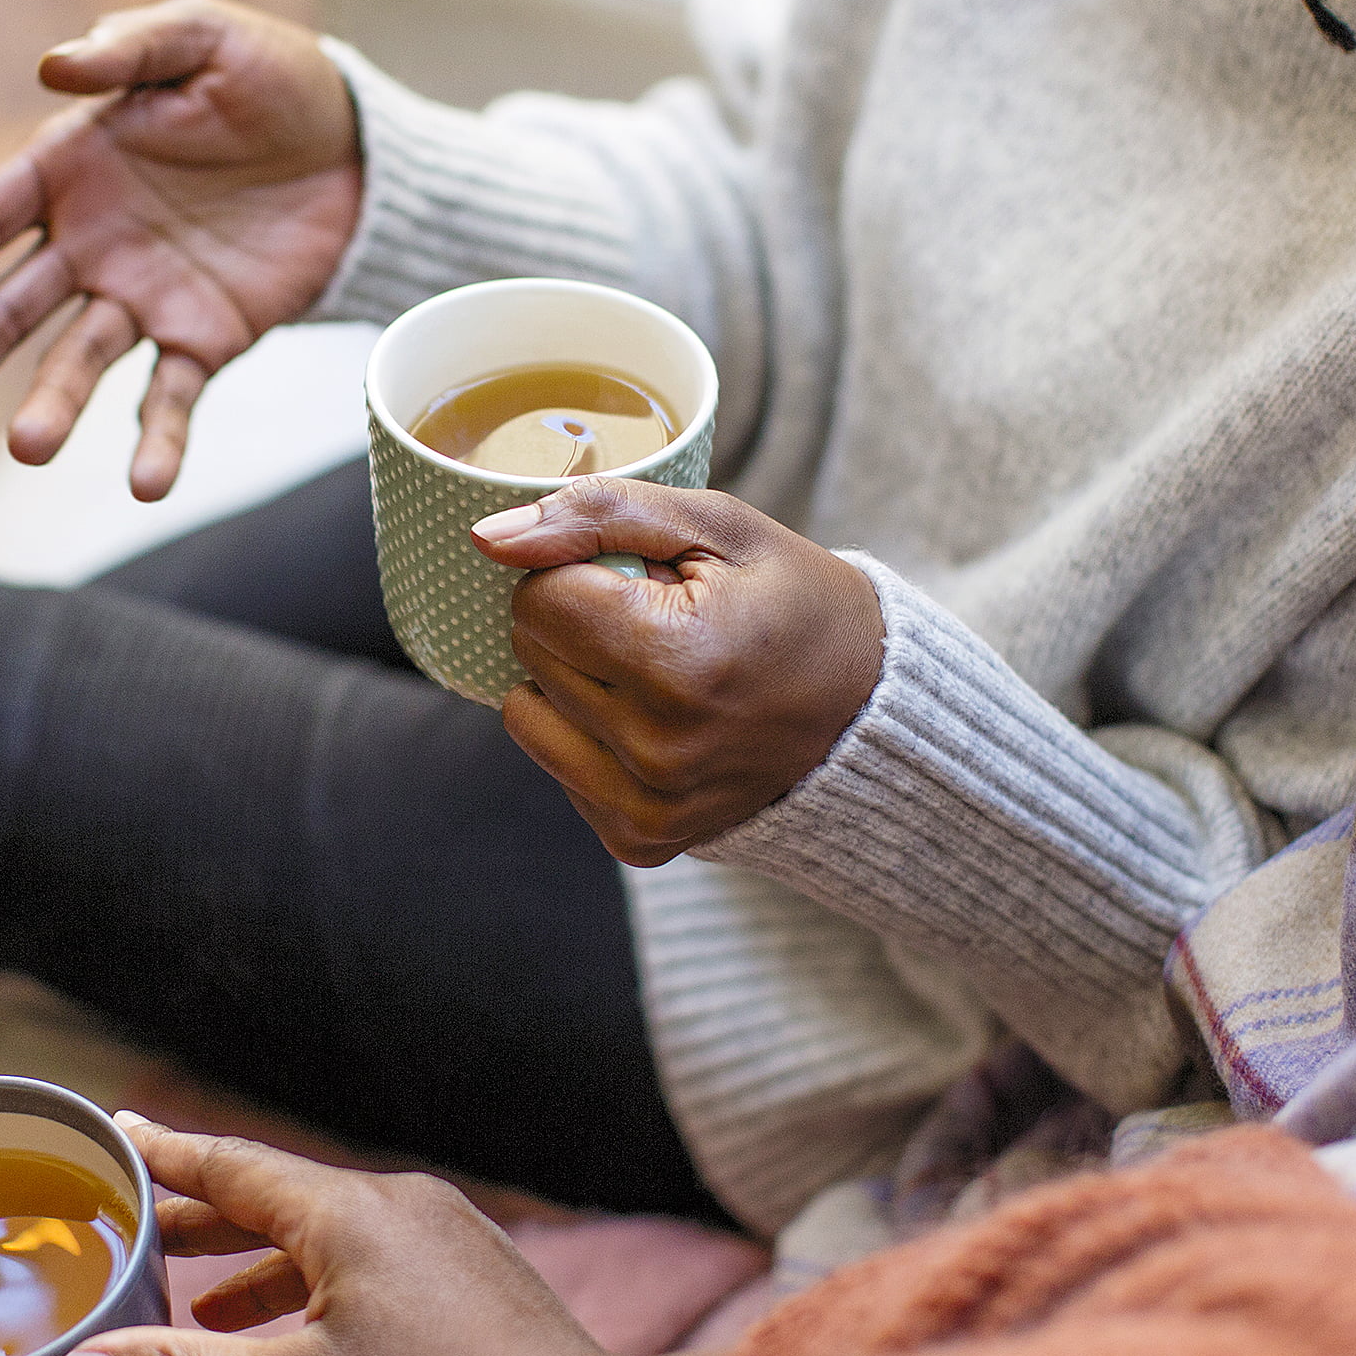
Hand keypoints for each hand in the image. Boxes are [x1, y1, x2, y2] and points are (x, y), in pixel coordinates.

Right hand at [0, 0, 360, 497]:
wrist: (356, 146)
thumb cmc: (265, 80)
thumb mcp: (204, 39)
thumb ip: (132, 49)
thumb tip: (55, 65)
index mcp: (66, 169)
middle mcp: (86, 244)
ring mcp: (141, 298)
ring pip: (75, 363)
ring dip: (49, 408)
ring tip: (29, 450)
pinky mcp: (205, 339)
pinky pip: (171, 396)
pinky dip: (158, 440)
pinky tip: (146, 484)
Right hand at [52, 1116, 602, 1355]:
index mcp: (355, 1213)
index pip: (234, 1165)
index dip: (167, 1155)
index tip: (117, 1132)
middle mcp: (405, 1205)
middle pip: (279, 1197)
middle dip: (204, 1220)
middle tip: (134, 1228)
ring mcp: (451, 1236)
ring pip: (330, 1235)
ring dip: (261, 1267)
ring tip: (202, 1305)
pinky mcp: (479, 1276)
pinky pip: (378, 1260)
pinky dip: (320, 1285)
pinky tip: (301, 1333)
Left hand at [471, 480, 884, 866]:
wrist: (867, 713)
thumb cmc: (794, 604)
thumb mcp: (717, 526)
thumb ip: (597, 514)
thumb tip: (488, 538)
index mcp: (680, 661)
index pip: (538, 599)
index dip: (580, 571)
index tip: (642, 579)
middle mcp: (658, 748)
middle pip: (529, 652)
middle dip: (575, 621)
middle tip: (655, 622)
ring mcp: (648, 807)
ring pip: (525, 714)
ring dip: (571, 681)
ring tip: (651, 672)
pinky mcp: (640, 841)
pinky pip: (555, 766)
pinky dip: (589, 735)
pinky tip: (656, 720)